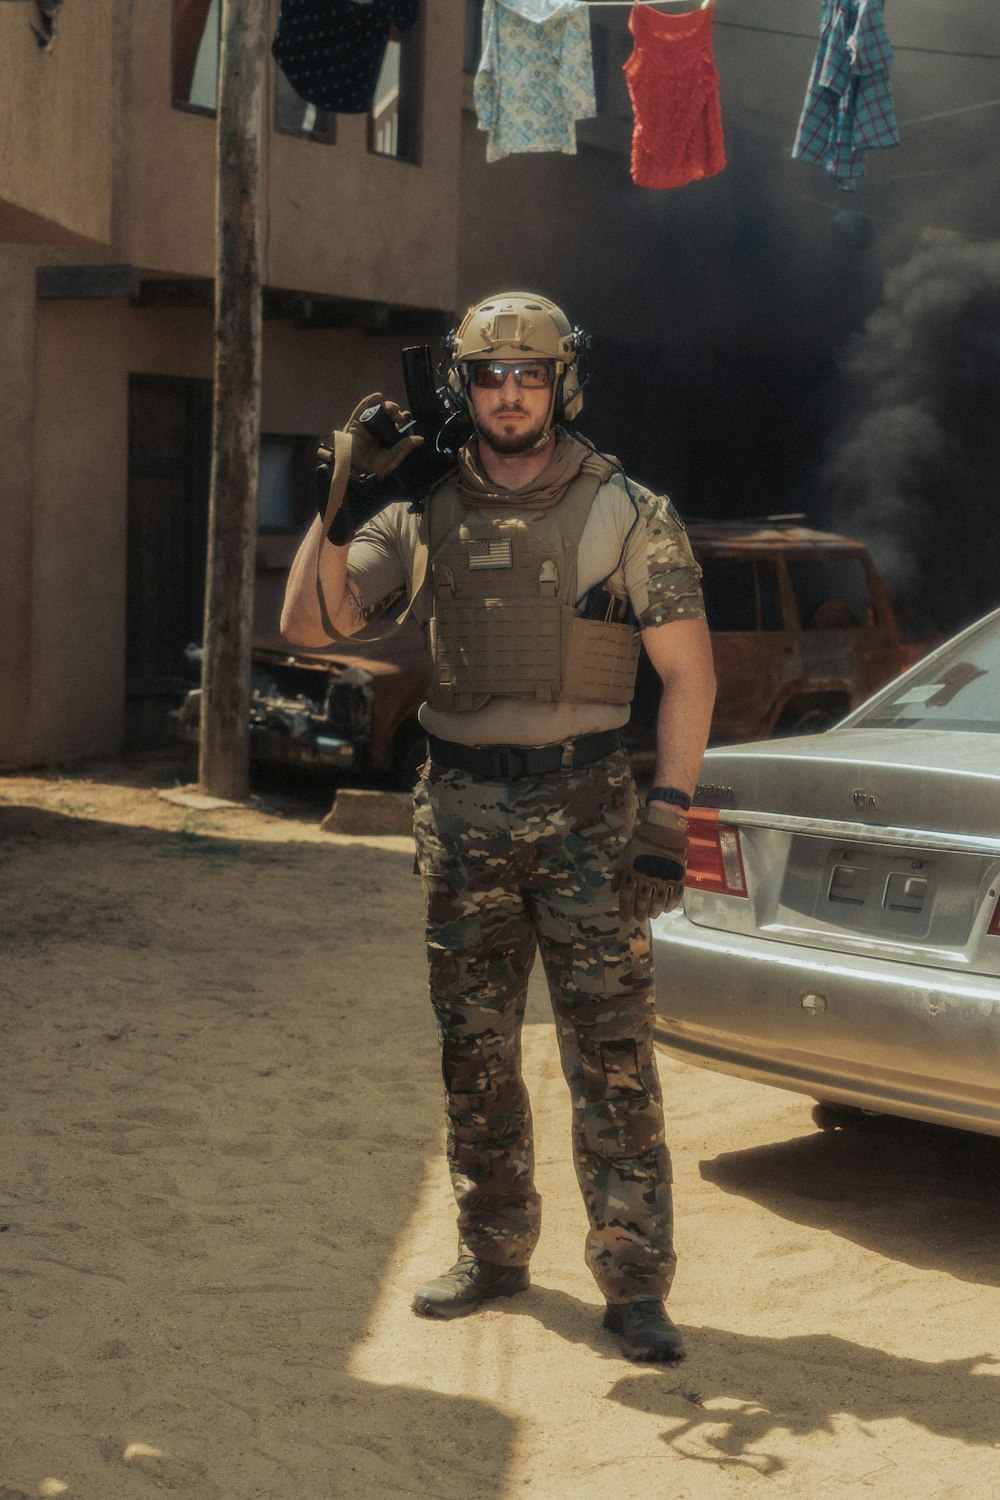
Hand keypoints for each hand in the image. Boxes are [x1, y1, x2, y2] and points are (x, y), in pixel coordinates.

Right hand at [319, 392, 423, 483]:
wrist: (354, 469)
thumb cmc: (374, 467)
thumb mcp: (392, 457)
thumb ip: (404, 447)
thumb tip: (421, 439)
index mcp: (389, 439)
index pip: (398, 425)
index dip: (403, 418)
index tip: (407, 415)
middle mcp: (379, 430)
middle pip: (389, 416)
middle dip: (395, 412)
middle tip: (397, 417)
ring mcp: (368, 426)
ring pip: (378, 411)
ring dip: (386, 406)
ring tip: (390, 408)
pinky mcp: (356, 423)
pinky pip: (362, 410)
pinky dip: (369, 401)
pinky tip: (378, 397)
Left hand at [613, 802, 687, 922]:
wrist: (662, 832)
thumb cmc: (639, 845)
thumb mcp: (624, 857)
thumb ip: (618, 874)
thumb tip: (613, 891)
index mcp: (632, 872)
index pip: (627, 896)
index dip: (625, 909)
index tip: (625, 918)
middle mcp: (647, 877)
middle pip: (642, 902)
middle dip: (639, 913)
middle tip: (639, 918)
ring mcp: (663, 877)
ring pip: (658, 902)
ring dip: (654, 911)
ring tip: (652, 915)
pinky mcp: (677, 877)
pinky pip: (675, 896)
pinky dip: (670, 905)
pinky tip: (666, 909)